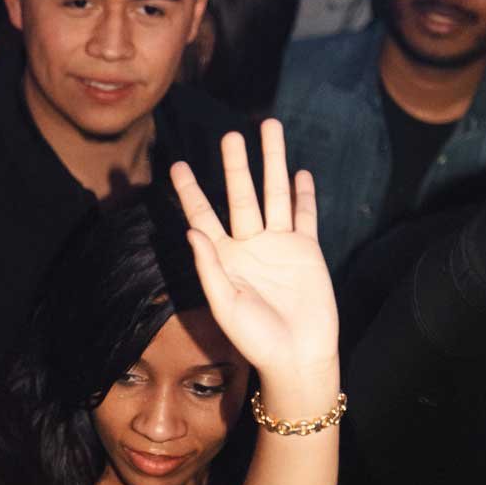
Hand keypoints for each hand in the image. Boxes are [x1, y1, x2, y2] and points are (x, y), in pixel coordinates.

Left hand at [171, 120, 338, 385]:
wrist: (297, 356)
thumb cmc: (255, 339)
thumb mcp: (225, 305)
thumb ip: (209, 268)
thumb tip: (191, 231)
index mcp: (223, 258)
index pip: (203, 217)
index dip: (190, 192)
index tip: (178, 165)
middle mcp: (249, 246)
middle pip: (240, 195)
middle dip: (235, 166)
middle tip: (230, 135)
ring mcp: (279, 245)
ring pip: (274, 194)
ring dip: (272, 163)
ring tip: (270, 129)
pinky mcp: (307, 250)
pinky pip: (304, 215)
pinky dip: (303, 194)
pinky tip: (299, 172)